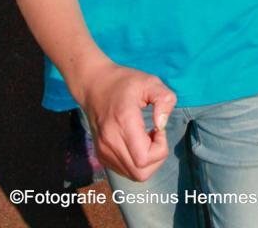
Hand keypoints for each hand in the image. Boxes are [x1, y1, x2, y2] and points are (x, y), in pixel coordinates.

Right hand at [80, 60, 175, 181]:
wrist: (94, 85)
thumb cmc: (124, 82)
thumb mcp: (150, 82)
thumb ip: (164, 99)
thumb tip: (162, 125)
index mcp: (123, 122)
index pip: (144, 158)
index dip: (160, 148)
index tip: (158, 129)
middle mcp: (110, 141)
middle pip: (140, 173)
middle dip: (155, 158)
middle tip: (154, 135)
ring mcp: (103, 150)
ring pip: (133, 175)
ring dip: (146, 161)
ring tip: (145, 138)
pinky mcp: (101, 155)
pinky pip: (124, 170)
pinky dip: (135, 163)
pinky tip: (136, 143)